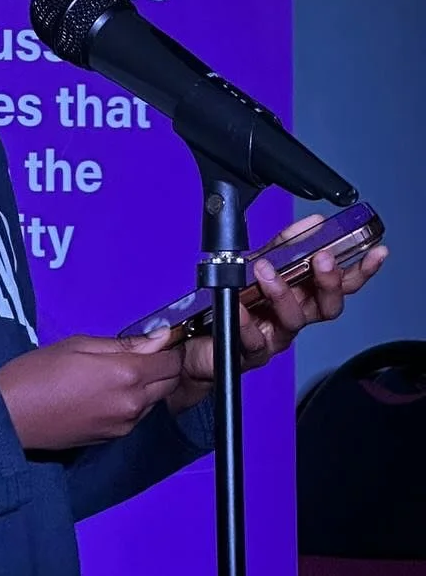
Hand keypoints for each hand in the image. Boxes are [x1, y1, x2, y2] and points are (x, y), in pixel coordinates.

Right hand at [0, 332, 183, 451]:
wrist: (10, 416)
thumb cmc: (37, 372)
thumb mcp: (79, 345)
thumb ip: (124, 344)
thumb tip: (160, 337)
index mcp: (126, 374)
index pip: (171, 361)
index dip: (168, 347)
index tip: (156, 340)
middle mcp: (132, 403)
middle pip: (170, 383)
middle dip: (163, 366)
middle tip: (140, 353)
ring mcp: (124, 425)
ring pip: (154, 401)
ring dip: (147, 386)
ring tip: (117, 373)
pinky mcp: (113, 438)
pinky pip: (135, 416)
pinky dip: (132, 402)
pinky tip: (106, 393)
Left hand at [170, 215, 388, 408]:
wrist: (199, 340)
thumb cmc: (233, 302)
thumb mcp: (258, 263)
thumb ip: (285, 244)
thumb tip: (313, 222)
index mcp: (303, 296)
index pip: (341, 284)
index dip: (361, 270)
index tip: (376, 252)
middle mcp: (294, 317)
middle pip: (328, 306)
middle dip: (330, 281)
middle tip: (322, 259)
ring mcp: (274, 336)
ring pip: (294, 320)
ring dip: (282, 292)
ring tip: (265, 270)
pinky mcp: (250, 352)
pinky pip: (253, 338)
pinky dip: (246, 320)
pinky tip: (239, 304)